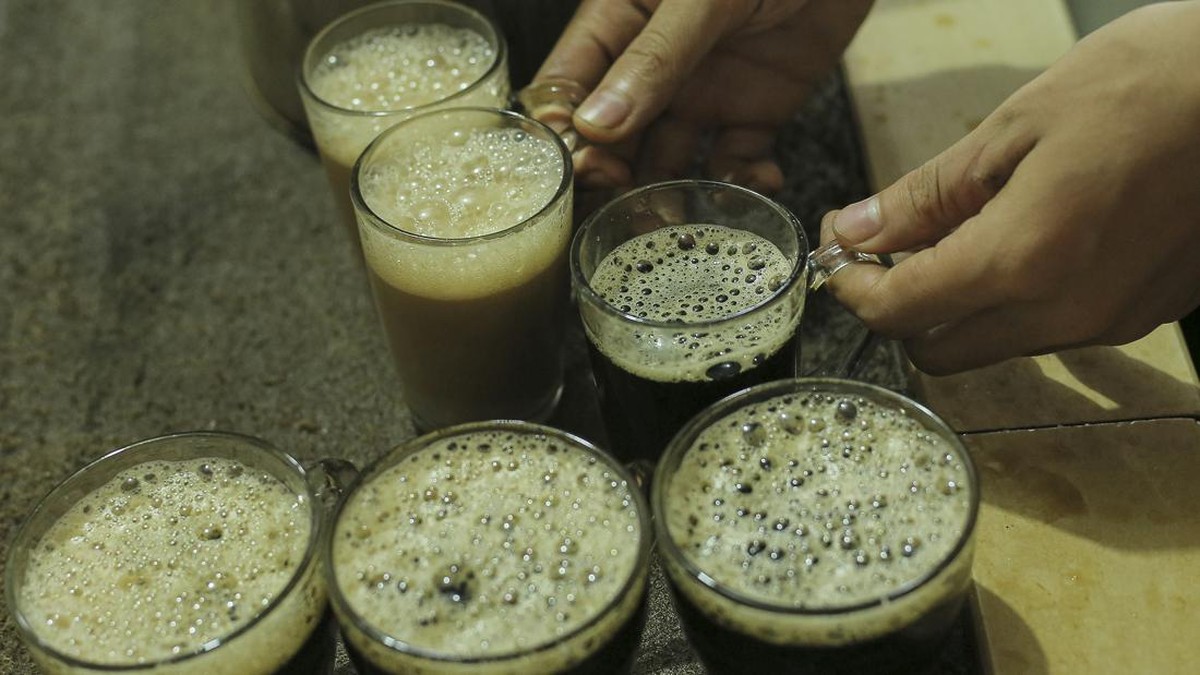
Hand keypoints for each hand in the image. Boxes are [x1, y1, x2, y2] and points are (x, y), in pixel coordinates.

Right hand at [533, 0, 872, 191]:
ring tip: (680, 223)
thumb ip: (653, 58)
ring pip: (668, 160)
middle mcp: (652, 69)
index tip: (582, 169)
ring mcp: (701, 92)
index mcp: (618, 25)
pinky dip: (743, 183)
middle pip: (611, 139)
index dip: (565, 133)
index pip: (567, 88)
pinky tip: (755, 186)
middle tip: (625, 211)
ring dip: (669, 196)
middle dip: (613, 179)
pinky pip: (736, 160)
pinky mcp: (754, 110)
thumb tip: (595, 126)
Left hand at [822, 1, 1199, 374]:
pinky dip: (1016, 299)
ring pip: (995, 344)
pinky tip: (1026, 236)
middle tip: (890, 244)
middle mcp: (1065, 314)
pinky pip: (1051, 329)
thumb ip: (926, 196)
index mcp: (1022, 262)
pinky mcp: (1146, 315)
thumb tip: (858, 232)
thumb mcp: (1014, 128)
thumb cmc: (1145, 83)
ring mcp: (1111, 323)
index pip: (898, 312)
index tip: (841, 249)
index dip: (852, 286)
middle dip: (900, 305)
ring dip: (959, 304)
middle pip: (939, 350)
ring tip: (964, 228)